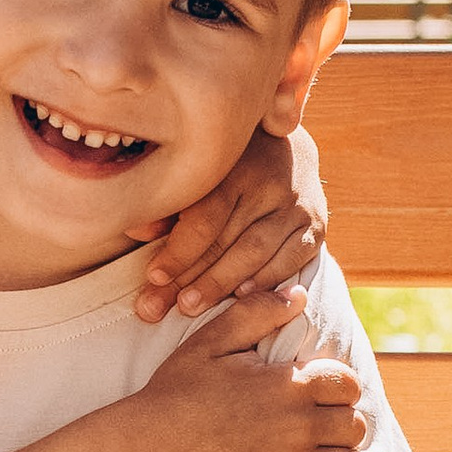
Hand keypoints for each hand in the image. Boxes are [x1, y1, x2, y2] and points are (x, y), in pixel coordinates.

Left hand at [131, 122, 327, 321]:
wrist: (286, 144)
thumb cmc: (229, 165)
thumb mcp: (200, 172)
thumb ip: (170, 204)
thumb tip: (136, 231)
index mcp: (236, 166)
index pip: (206, 218)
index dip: (179, 251)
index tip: (154, 276)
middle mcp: (271, 183)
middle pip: (227, 241)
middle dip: (190, 278)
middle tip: (158, 306)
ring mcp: (297, 205)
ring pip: (257, 253)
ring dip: (222, 284)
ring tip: (190, 307)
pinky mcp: (315, 224)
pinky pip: (291, 259)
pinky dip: (266, 280)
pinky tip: (241, 296)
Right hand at [133, 293, 365, 451]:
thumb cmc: (175, 394)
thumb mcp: (210, 342)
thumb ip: (256, 313)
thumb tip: (297, 295)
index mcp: (290, 384)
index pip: (349, 385)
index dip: (339, 389)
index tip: (321, 397)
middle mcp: (300, 426)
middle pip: (356, 426)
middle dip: (343, 426)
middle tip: (322, 430)